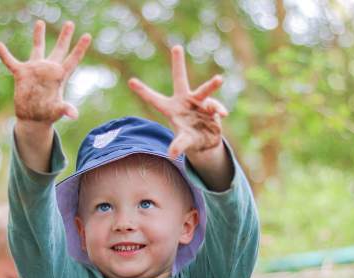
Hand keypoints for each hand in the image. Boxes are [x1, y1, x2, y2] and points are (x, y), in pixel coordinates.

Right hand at [0, 20, 90, 124]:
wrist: (33, 119)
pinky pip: (11, 62)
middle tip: (70, 23)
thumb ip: (65, 109)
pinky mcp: (21, 74)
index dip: (79, 48)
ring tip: (41, 22)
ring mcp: (35, 70)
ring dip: (38, 36)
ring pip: (37, 48)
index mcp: (60, 77)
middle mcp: (48, 70)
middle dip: (64, 37)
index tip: (87, 35)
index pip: (72, 59)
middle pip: (59, 49)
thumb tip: (74, 115)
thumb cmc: (48, 115)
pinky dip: (4, 54)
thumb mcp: (57, 111)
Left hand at [128, 45, 227, 160]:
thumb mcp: (184, 142)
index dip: (144, 91)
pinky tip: (222, 115)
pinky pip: (215, 107)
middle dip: (178, 63)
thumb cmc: (189, 139)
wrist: (206, 140)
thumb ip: (178, 146)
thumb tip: (172, 154)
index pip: (155, 99)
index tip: (130, 81)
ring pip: (204, 90)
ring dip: (212, 85)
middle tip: (176, 47)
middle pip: (180, 79)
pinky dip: (219, 109)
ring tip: (219, 79)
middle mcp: (184, 100)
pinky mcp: (211, 107)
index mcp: (171, 108)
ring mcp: (198, 102)